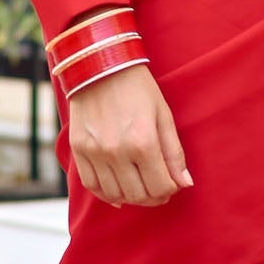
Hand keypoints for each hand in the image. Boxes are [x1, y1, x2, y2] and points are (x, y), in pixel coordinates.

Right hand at [67, 64, 192, 207]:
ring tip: (140, 187)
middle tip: (158, 189)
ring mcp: (94, 152)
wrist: (100, 66)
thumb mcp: (163, 115)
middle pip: (139, 195)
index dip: (170, 190)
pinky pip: (92, 185)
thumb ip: (174, 153)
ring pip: (115, 194)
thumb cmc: (137, 88)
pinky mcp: (78, 150)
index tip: (172, 184)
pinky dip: (107, 194)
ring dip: (131, 197)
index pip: (160, 186)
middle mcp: (116, 151)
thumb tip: (184, 184)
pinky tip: (118, 190)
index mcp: (143, 142)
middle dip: (153, 197)